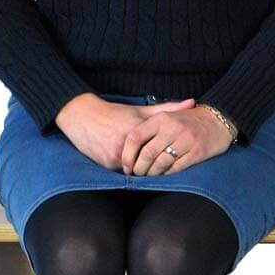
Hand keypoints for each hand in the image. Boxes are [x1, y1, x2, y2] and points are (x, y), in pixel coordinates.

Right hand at [55, 93, 196, 169]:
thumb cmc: (115, 113)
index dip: (168, 154)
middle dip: (155, 166)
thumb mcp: (140, 110)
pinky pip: (122, 172)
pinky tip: (129, 165)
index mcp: (138, 130)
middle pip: (150, 163)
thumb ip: (167, 108)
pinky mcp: (107, 164)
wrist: (82, 116)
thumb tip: (192, 102)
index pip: (160, 149)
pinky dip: (127, 170)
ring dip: (141, 170)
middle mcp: (127, 144)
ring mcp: (116, 155)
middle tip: (162, 166)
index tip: (174, 155)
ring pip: (136, 170)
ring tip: (146, 166)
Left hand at [122, 105, 235, 175]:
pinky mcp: (196, 152)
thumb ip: (150, 125)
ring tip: (148, 176)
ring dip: (152, 174)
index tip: (126, 165)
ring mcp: (185, 141)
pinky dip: (167, 174)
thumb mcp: (168, 115)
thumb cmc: (189, 120)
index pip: (136, 137)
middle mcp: (172, 129)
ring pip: (161, 163)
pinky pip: (176, 168)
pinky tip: (164, 175)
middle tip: (136, 174)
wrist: (218, 120)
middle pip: (147, 153)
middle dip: (139, 168)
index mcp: (161, 119)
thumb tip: (127, 144)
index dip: (127, 154)